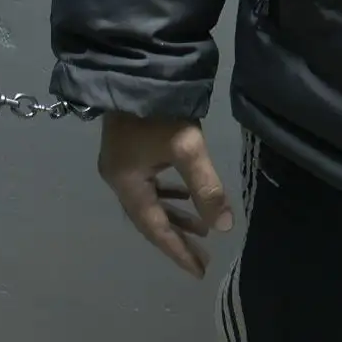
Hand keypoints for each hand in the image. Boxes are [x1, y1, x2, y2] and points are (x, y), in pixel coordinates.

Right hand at [97, 112, 232, 278]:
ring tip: (200, 230)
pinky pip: (147, 185)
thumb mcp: (187, 149)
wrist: (134, 70)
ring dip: (173, 216)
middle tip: (202, 258)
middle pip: (148, 218)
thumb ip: (206, 188)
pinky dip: (167, 196)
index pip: (154, 227)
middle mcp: (117, 178)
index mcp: (126, 183)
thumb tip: (224, 227)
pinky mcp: (126, 151)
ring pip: (148, 202)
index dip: (177, 250)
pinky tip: (183, 195)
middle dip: (176, 238)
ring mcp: (119, 164)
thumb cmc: (159, 112)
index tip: (198, 271)